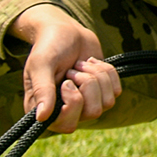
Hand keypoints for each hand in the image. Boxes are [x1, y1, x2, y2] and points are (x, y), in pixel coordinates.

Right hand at [7, 4, 119, 133]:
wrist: (65, 31)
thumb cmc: (48, 47)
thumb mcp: (41, 64)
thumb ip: (42, 90)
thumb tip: (42, 117)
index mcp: (46, 111)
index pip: (67, 125)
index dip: (73, 101)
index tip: (66, 81)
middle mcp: (66, 112)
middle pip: (93, 113)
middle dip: (88, 84)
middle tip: (74, 70)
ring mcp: (86, 104)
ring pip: (107, 102)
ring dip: (96, 76)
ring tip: (81, 65)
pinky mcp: (102, 92)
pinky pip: (116, 91)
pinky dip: (106, 72)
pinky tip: (91, 63)